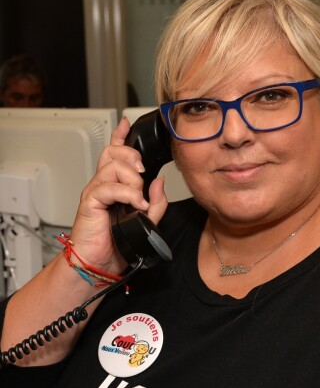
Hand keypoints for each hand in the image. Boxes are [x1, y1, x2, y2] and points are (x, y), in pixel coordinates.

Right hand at [68, 117, 168, 272]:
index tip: (126, 124)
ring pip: (113, 167)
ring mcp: (96, 192)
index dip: (120, 137)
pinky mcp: (90, 202)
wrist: (99, 263)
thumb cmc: (117, 243)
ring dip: (132, 180)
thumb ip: (156, 201)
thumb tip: (160, 181)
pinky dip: (127, 194)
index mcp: (115, 186)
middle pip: (113, 152)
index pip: (115, 154)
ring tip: (139, 199)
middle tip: (143, 172)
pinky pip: (109, 187)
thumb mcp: (146, 221)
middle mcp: (103, 185)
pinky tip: (136, 205)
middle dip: (133, 156)